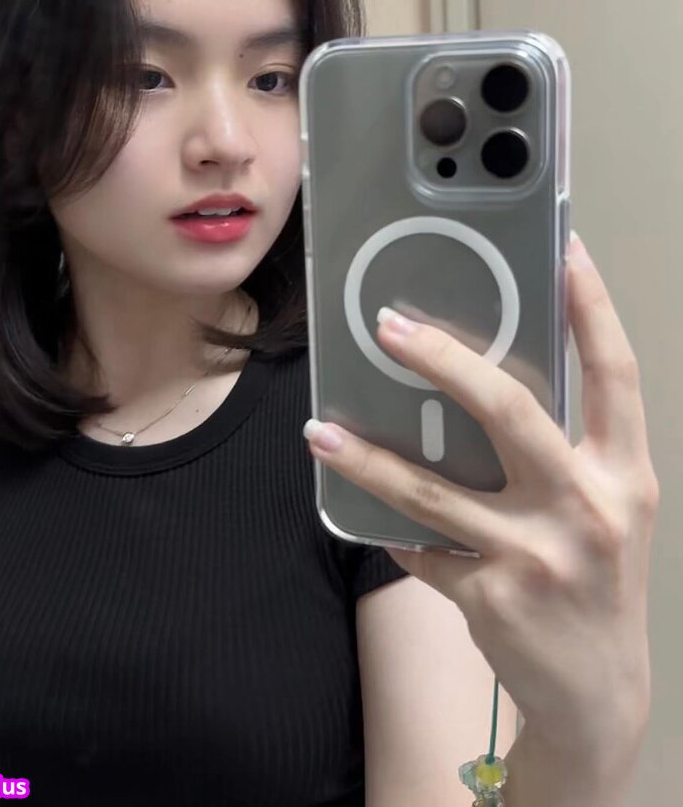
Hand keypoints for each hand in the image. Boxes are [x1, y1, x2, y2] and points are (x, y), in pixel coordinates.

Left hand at [303, 236, 657, 770]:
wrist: (597, 695)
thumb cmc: (596, 580)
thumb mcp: (602, 508)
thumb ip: (560, 449)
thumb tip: (475, 381)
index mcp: (625, 474)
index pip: (616, 372)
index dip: (592, 306)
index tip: (563, 248)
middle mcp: (588, 508)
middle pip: (511, 412)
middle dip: (446, 361)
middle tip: (388, 326)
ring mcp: (538, 556)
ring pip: (434, 491)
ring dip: (368, 458)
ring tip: (319, 429)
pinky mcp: (492, 597)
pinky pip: (420, 548)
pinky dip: (389, 528)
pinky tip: (363, 511)